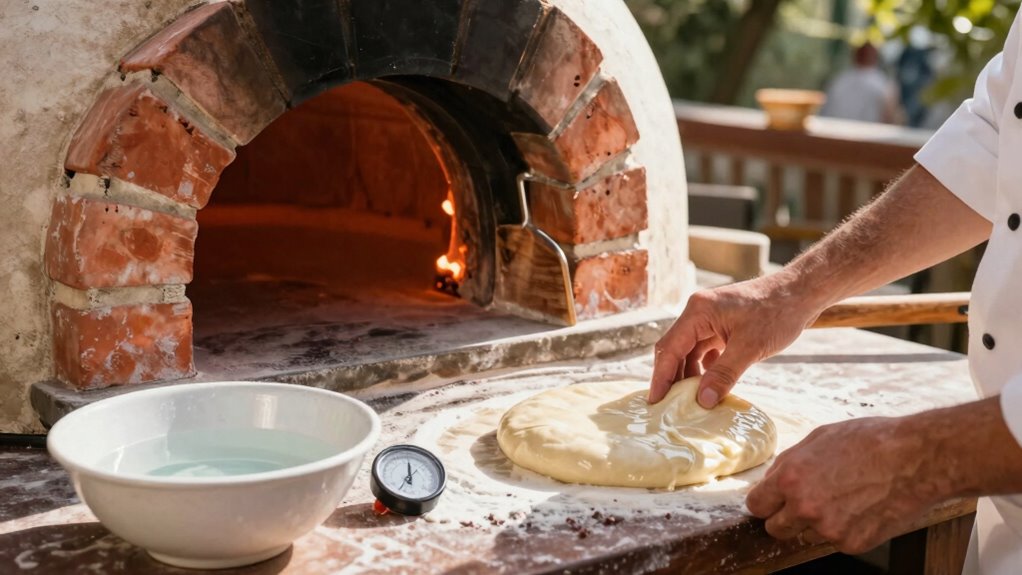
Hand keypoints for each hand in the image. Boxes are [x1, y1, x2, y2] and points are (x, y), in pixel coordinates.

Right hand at [649, 276, 819, 405]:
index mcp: (698, 312)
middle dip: (672, 378)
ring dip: (690, 375)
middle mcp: (698, 313)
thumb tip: (702, 401)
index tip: (656, 402)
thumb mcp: (750, 347)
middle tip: (670, 407)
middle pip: (675, 350)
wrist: (802, 293)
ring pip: (689, 351)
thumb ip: (724, 374)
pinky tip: (711, 384)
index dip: (661, 377)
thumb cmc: (778, 312)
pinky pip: (705, 350)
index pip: (670, 349)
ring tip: (691, 400)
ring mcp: (710, 319)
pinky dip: (705, 368)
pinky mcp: (722, 326)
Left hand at [745, 417, 941, 554]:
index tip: (772, 501)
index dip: (765, 502)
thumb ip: (790, 463)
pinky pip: (835, 542)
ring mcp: (829, 529)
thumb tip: (773, 479)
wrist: (916, 459)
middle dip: (784, 517)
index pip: (756, 506)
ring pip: (806, 536)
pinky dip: (843, 530)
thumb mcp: (818, 439)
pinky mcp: (853, 544)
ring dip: (815, 524)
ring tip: (842, 499)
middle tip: (803, 504)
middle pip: (776, 529)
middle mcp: (805, 507)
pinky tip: (860, 508)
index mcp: (791, 478)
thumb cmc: (869, 441)